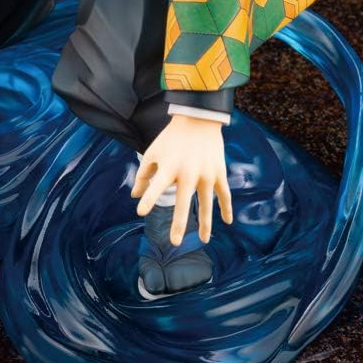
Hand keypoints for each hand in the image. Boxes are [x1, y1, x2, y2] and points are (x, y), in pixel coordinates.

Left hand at [131, 115, 232, 244]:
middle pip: (183, 203)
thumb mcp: (153, 153)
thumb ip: (143, 175)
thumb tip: (134, 197)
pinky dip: (226, 207)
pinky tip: (227, 221)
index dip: (149, 199)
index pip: (156, 186)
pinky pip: (224, 194)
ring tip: (204, 240)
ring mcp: (206, 174)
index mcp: (169, 167)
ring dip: (206, 223)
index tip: (140, 211)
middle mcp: (188, 173)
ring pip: (207, 204)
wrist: (198, 119)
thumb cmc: (171, 139)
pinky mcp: (219, 173)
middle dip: (178, 224)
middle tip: (174, 242)